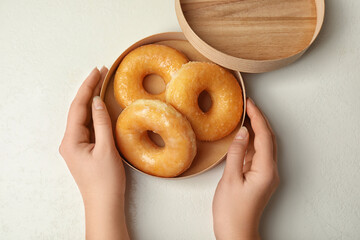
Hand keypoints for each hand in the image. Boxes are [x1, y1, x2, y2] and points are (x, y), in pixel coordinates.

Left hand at [59, 67, 128, 239]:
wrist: (104, 203)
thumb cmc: (105, 180)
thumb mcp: (106, 149)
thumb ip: (101, 123)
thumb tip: (96, 101)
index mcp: (71, 140)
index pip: (78, 107)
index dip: (87, 87)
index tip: (97, 71)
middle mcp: (69, 141)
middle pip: (78, 110)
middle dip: (88, 90)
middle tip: (100, 72)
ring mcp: (75, 146)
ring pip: (82, 117)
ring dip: (90, 100)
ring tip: (100, 83)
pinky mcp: (83, 150)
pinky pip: (87, 126)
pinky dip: (94, 114)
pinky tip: (100, 106)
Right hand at [212, 98, 278, 239]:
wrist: (236, 233)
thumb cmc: (232, 212)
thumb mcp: (230, 179)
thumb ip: (237, 153)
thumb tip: (243, 132)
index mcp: (266, 170)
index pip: (265, 136)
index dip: (258, 118)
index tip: (249, 104)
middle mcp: (270, 171)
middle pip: (268, 139)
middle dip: (259, 120)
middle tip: (247, 105)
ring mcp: (266, 175)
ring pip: (263, 146)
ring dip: (256, 130)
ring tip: (244, 116)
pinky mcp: (259, 178)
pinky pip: (257, 155)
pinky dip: (251, 143)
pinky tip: (242, 137)